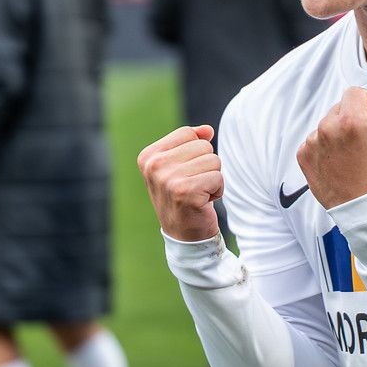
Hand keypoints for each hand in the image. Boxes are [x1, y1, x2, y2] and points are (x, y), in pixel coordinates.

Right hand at [136, 126, 223, 242]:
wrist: (184, 236)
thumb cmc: (183, 197)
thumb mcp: (180, 166)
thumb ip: (191, 143)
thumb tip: (207, 130)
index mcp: (148, 156)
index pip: (188, 133)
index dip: (195, 152)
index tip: (184, 173)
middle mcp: (154, 166)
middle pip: (203, 145)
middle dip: (206, 166)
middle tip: (193, 186)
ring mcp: (168, 179)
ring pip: (213, 160)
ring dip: (212, 178)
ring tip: (198, 194)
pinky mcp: (186, 192)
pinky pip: (218, 177)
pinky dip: (217, 190)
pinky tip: (204, 202)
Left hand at [297, 88, 366, 209]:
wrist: (365, 208)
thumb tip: (366, 95)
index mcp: (350, 119)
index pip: (355, 93)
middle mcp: (327, 128)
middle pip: (339, 108)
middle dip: (351, 120)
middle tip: (362, 145)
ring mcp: (312, 143)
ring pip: (327, 125)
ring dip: (337, 134)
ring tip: (350, 157)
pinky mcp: (303, 156)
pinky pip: (315, 141)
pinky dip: (325, 149)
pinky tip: (338, 163)